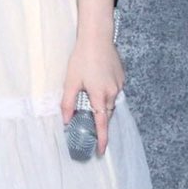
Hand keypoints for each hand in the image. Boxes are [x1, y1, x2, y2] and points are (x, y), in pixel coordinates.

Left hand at [60, 36, 124, 155]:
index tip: (102, 151)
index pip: (102, 124)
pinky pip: (114, 90)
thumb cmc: (82, 58)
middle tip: (90, 126)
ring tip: (90, 97)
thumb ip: (68, 103)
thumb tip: (66, 120)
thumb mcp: (70, 81)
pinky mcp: (121, 76)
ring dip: (102, 105)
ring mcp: (119, 84)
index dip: (102, 139)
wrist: (97, 37)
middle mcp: (112, 92)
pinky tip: (97, 82)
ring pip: (110, 102)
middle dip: (100, 121)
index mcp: (99, 96)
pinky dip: (106, 93)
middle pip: (107, 113)